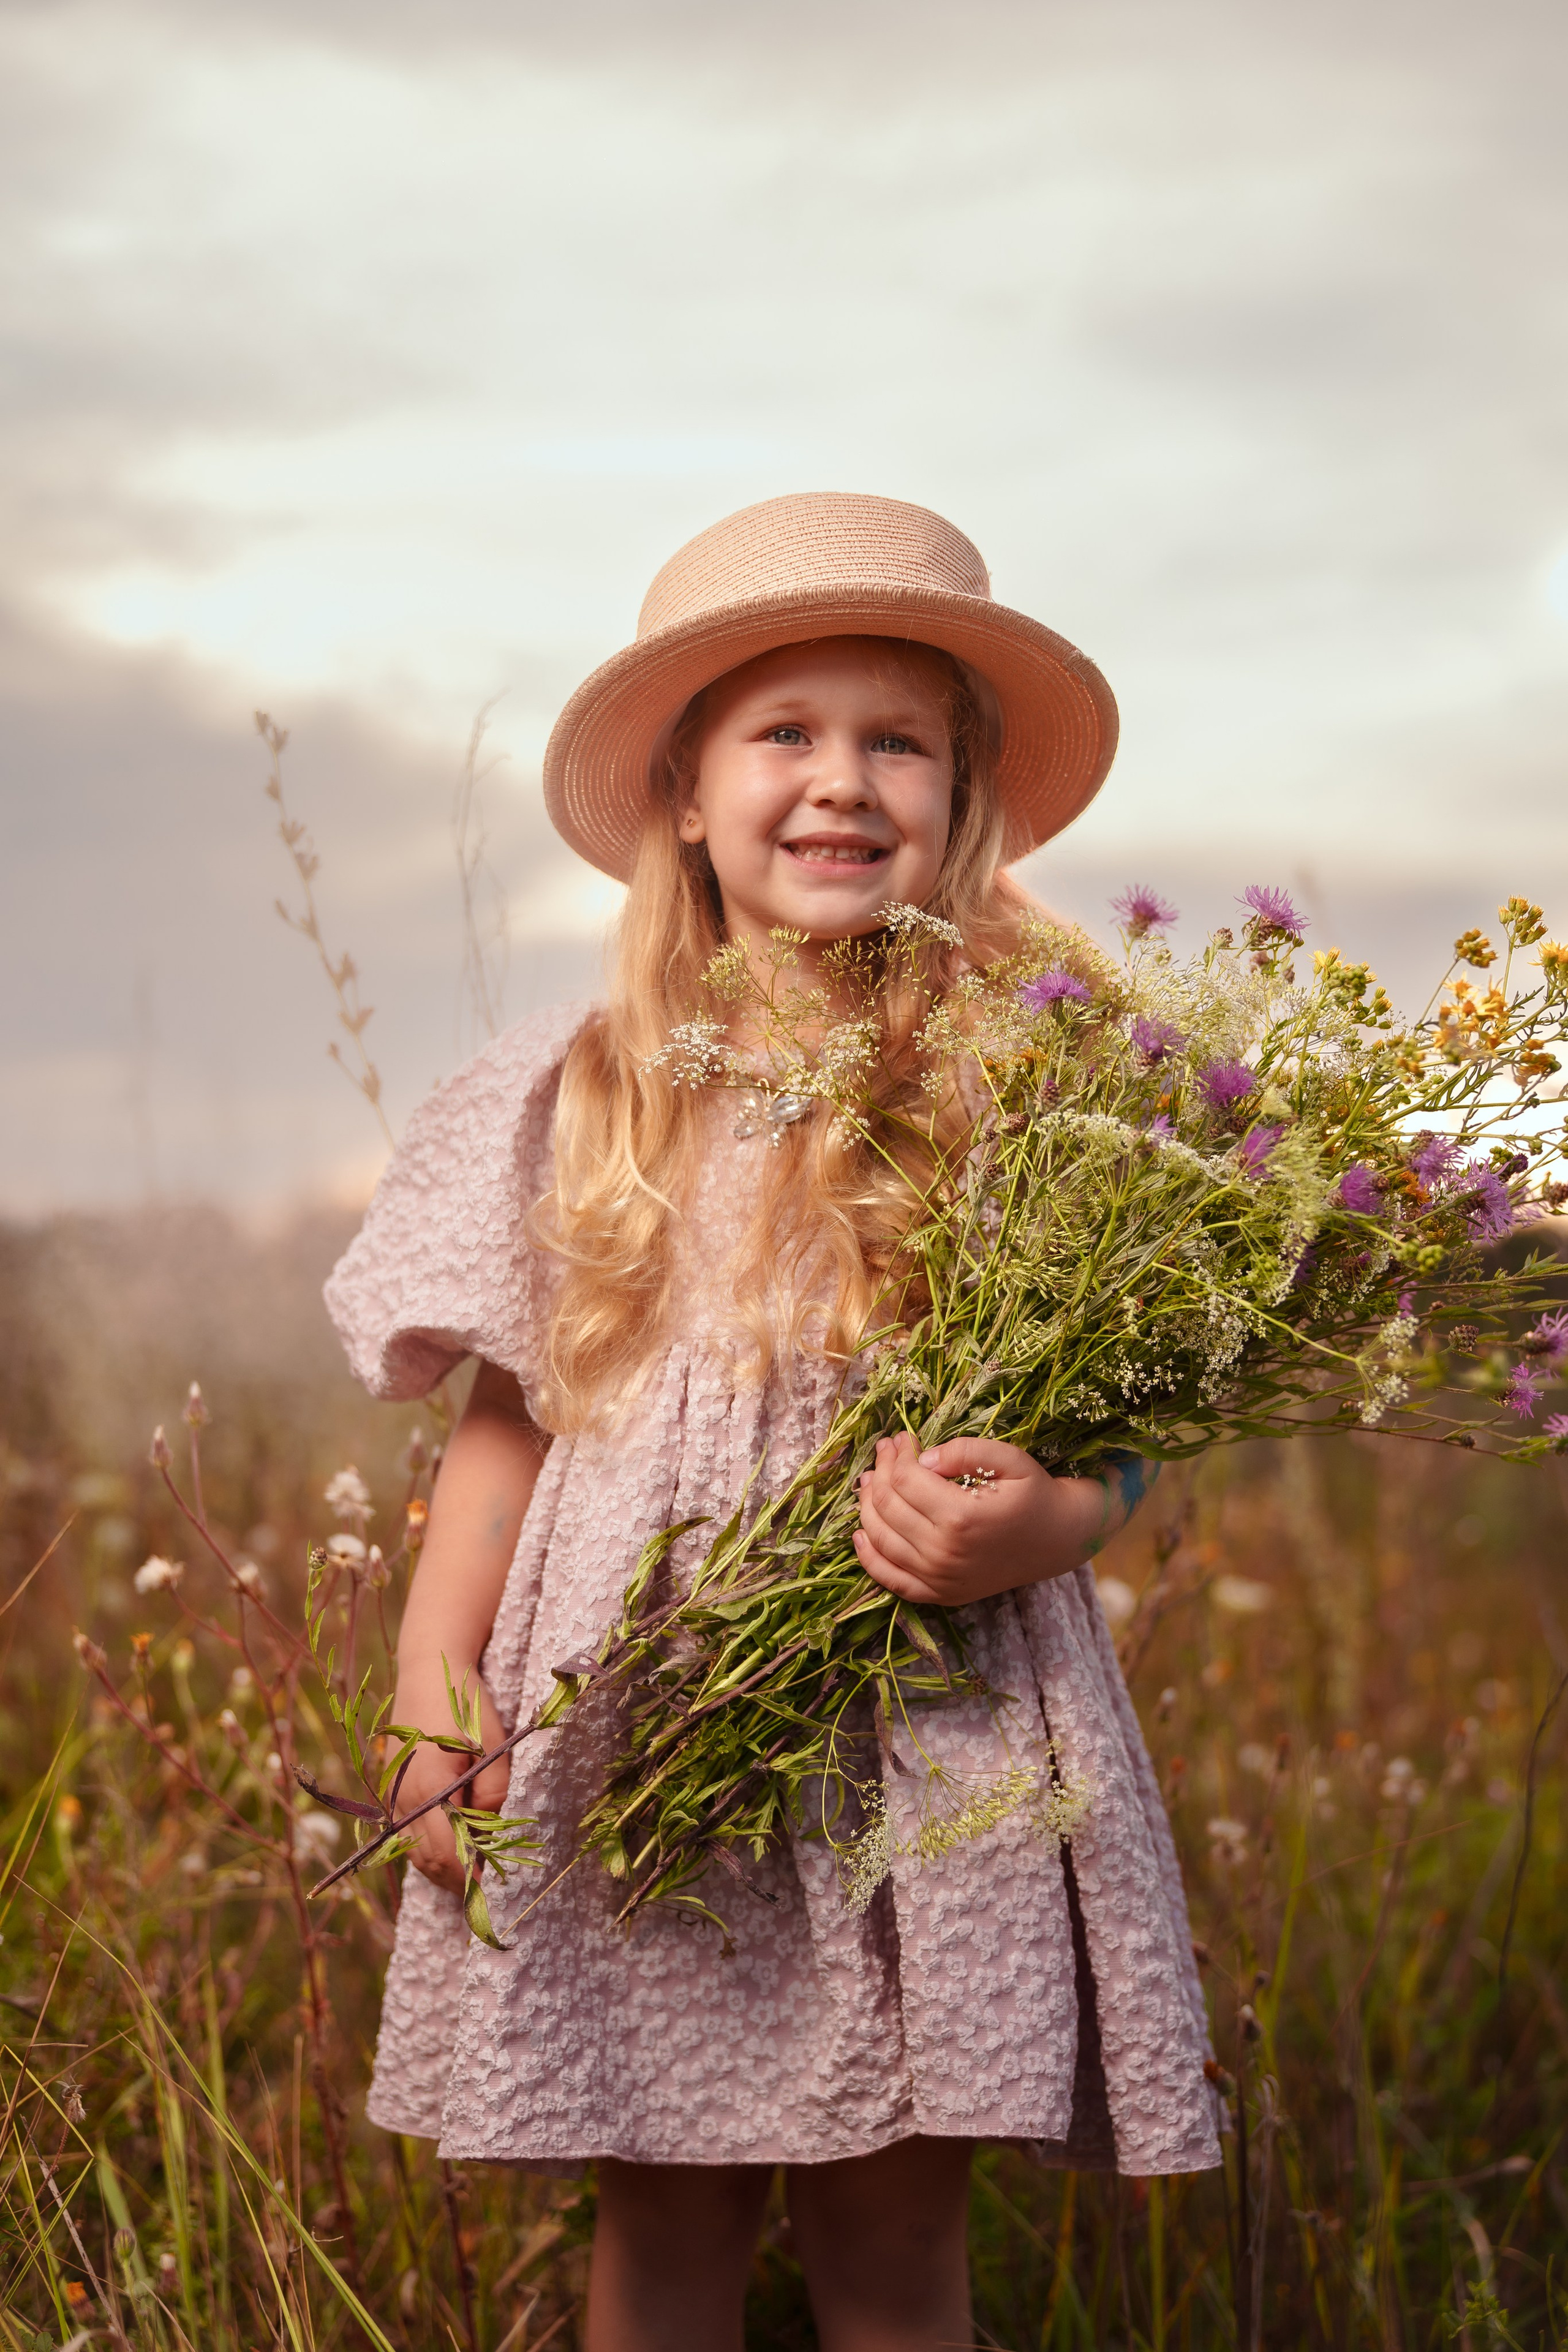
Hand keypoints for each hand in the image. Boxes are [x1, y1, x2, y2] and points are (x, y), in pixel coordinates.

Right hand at [391, 1667, 510, 1898]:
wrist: (428, 1671)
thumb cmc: (464, 1704)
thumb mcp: (491, 1744)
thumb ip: (494, 1790)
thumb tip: (489, 1828)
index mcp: (428, 1789)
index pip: (447, 1852)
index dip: (467, 1876)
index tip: (489, 1889)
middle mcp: (403, 1798)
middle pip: (427, 1858)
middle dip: (454, 1879)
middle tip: (481, 1889)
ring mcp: (392, 1795)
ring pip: (412, 1850)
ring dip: (439, 1867)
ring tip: (468, 1875)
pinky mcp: (391, 1789)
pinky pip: (405, 1833)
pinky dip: (425, 1848)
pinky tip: (448, 1847)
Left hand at [854, 1432, 1126, 1606]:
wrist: (1059, 1539)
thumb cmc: (1034, 1493)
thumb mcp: (1009, 1459)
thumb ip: (964, 1451)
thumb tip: (920, 1459)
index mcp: (961, 1516)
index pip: (905, 1479)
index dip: (896, 1454)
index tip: (899, 1437)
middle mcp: (945, 1552)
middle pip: (888, 1505)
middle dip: (881, 1472)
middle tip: (885, 1451)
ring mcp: (939, 1578)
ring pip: (881, 1538)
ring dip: (868, 1505)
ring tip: (871, 1480)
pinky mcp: (940, 1594)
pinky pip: (890, 1579)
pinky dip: (869, 1556)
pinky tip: (860, 1532)